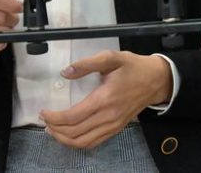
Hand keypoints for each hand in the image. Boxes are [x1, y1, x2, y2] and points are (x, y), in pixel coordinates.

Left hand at [40, 51, 172, 148]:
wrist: (157, 80)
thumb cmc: (134, 67)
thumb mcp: (113, 58)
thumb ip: (88, 63)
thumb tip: (65, 72)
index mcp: (105, 99)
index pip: (72, 117)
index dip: (54, 117)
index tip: (43, 111)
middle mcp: (108, 116)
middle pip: (74, 132)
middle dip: (54, 129)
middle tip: (45, 120)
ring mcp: (113, 125)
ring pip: (82, 142)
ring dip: (63, 139)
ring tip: (53, 130)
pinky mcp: (116, 129)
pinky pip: (93, 143)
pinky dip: (77, 143)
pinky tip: (70, 135)